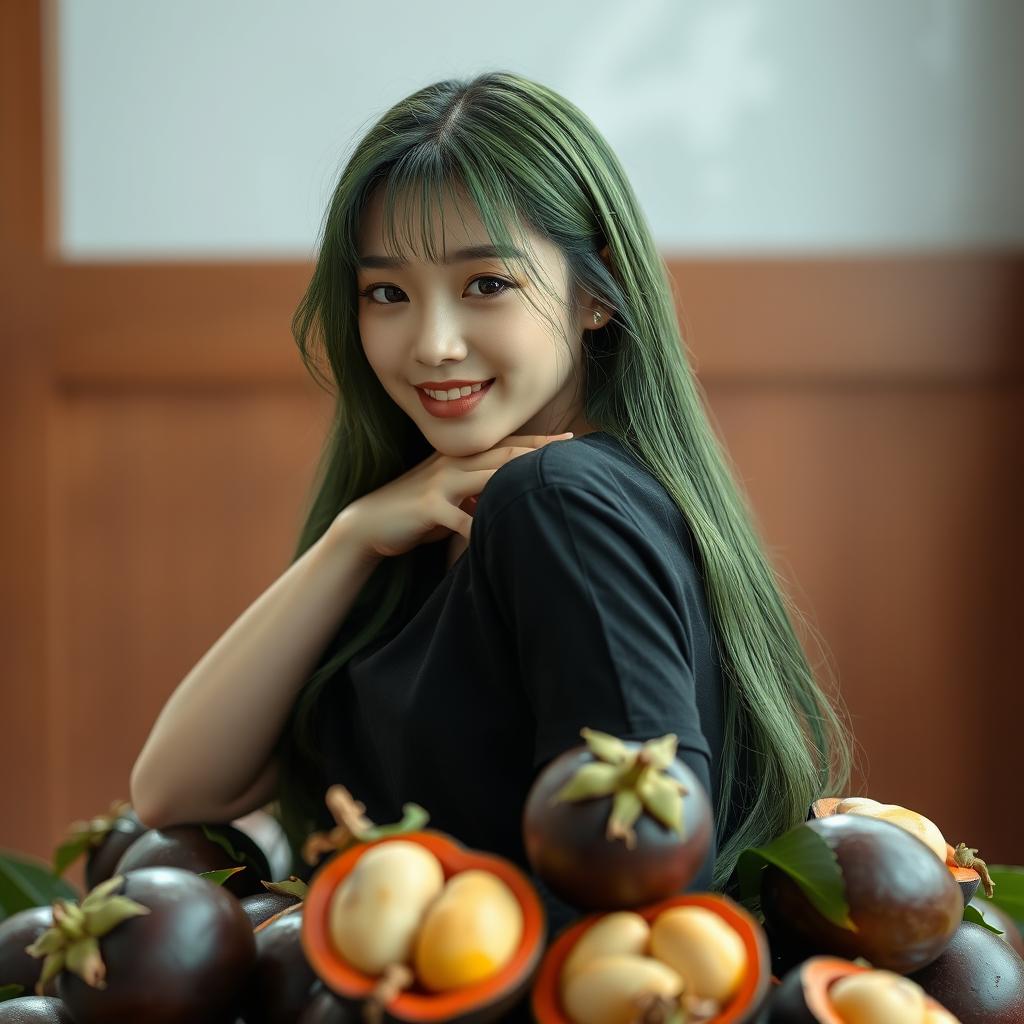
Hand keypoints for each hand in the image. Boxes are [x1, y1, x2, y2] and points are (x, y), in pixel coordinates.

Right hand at [341, 433, 573, 559]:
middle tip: (569, 450)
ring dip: (515, 480)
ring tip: (545, 483)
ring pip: (485, 478)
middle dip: (537, 451)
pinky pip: (460, 518)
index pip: (505, 445)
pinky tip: (500, 537)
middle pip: (502, 455)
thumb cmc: (416, 514)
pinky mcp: (428, 507)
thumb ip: (479, 494)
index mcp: (460, 459)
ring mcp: (439, 484)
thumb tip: (510, 500)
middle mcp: (452, 465)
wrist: (370, 523)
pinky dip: (479, 528)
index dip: (537, 441)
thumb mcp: (451, 498)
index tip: (569, 440)